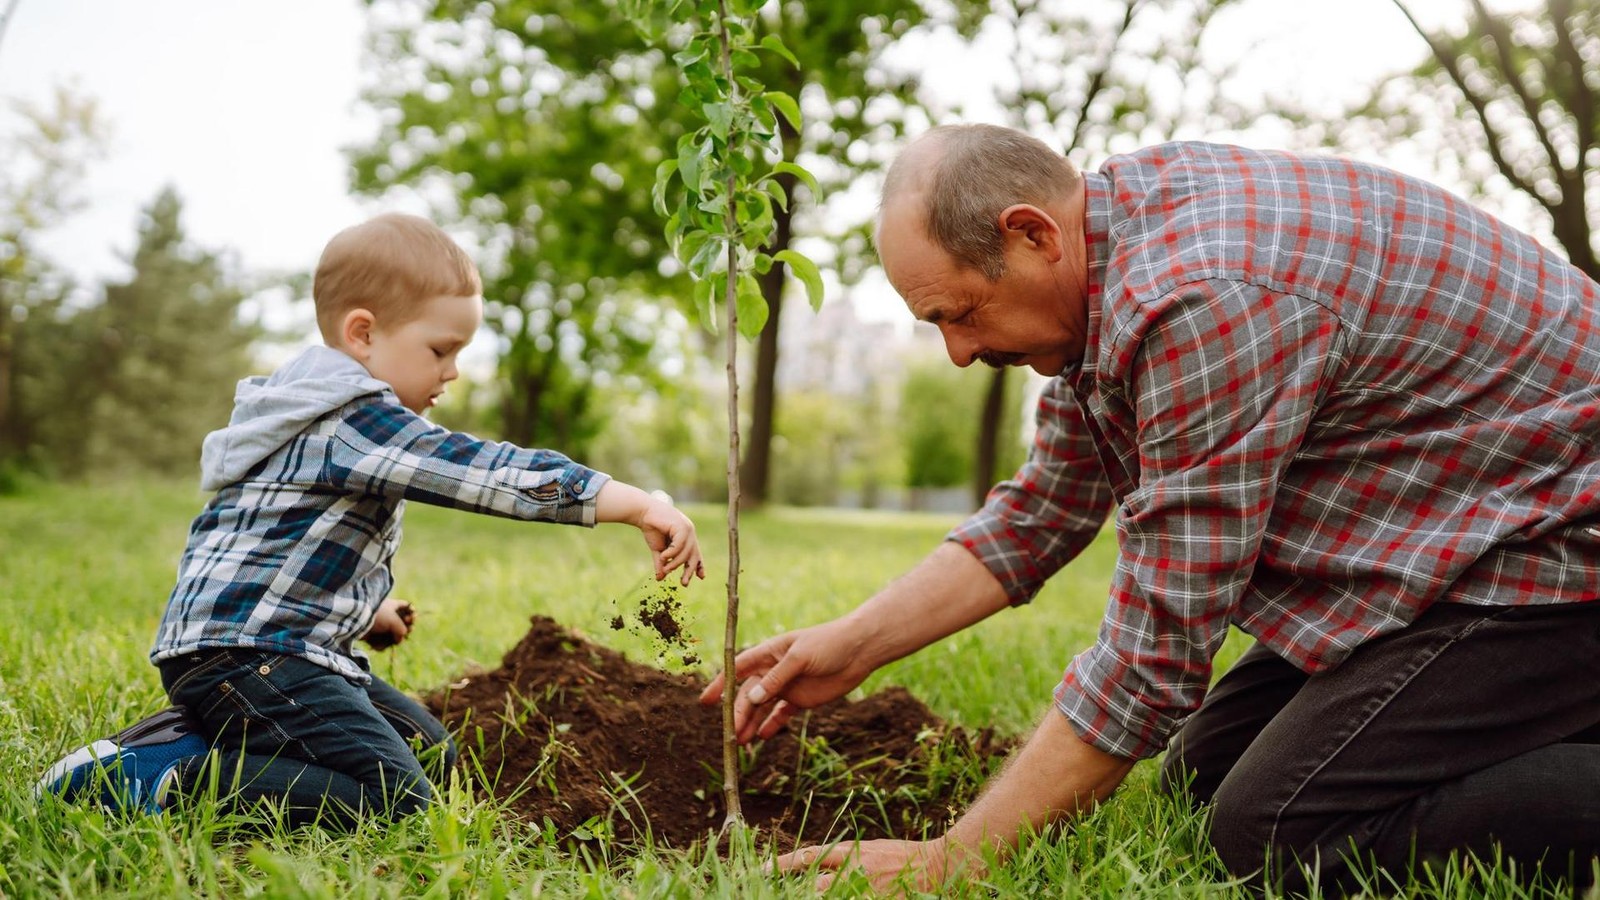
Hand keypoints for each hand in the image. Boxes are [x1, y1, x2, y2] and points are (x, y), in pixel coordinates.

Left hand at [363, 598, 413, 649]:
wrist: (355, 620)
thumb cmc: (378, 615)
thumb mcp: (395, 620)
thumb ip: (403, 630)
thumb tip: (399, 640)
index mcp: (393, 606)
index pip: (408, 609)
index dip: (412, 615)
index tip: (411, 618)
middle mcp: (387, 615)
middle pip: (402, 625)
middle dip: (403, 631)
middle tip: (404, 632)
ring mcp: (379, 626)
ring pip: (392, 636)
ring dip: (391, 640)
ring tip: (387, 641)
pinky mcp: (371, 635)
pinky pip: (381, 642)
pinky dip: (380, 645)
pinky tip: (376, 644)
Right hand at [636, 491, 704, 585]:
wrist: (643, 512)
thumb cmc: (651, 528)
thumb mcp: (658, 549)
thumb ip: (661, 563)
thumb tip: (659, 579)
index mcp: (686, 538)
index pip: (696, 553)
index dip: (699, 565)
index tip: (701, 577)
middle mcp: (690, 533)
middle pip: (694, 555)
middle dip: (689, 570)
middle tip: (684, 583)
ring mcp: (687, 529)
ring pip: (686, 552)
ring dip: (675, 563)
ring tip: (666, 569)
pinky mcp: (681, 526)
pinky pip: (680, 545)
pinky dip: (672, 553)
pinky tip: (664, 557)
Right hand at [698, 616, 875, 742]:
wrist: (860, 650)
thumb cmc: (829, 643)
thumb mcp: (800, 657)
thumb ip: (777, 678)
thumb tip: (752, 698)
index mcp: (769, 653)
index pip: (738, 669)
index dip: (721, 684)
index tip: (706, 701)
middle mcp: (773, 670)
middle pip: (748, 694)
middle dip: (737, 713)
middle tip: (730, 734)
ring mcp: (787, 685)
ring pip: (762, 707)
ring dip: (750, 723)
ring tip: (741, 742)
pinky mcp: (801, 699)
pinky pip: (781, 714)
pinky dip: (771, 725)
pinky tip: (761, 737)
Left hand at [774, 837, 972, 894]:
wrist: (938, 865)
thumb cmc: (902, 856)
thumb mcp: (869, 849)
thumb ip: (844, 858)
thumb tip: (815, 863)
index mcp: (851, 853)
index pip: (809, 856)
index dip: (783, 864)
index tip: (762, 870)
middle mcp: (855, 872)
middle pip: (815, 888)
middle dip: (796, 895)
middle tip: (772, 894)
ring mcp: (867, 891)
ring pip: (830, 897)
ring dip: (817, 897)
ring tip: (803, 896)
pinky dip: (841, 899)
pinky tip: (840, 897)